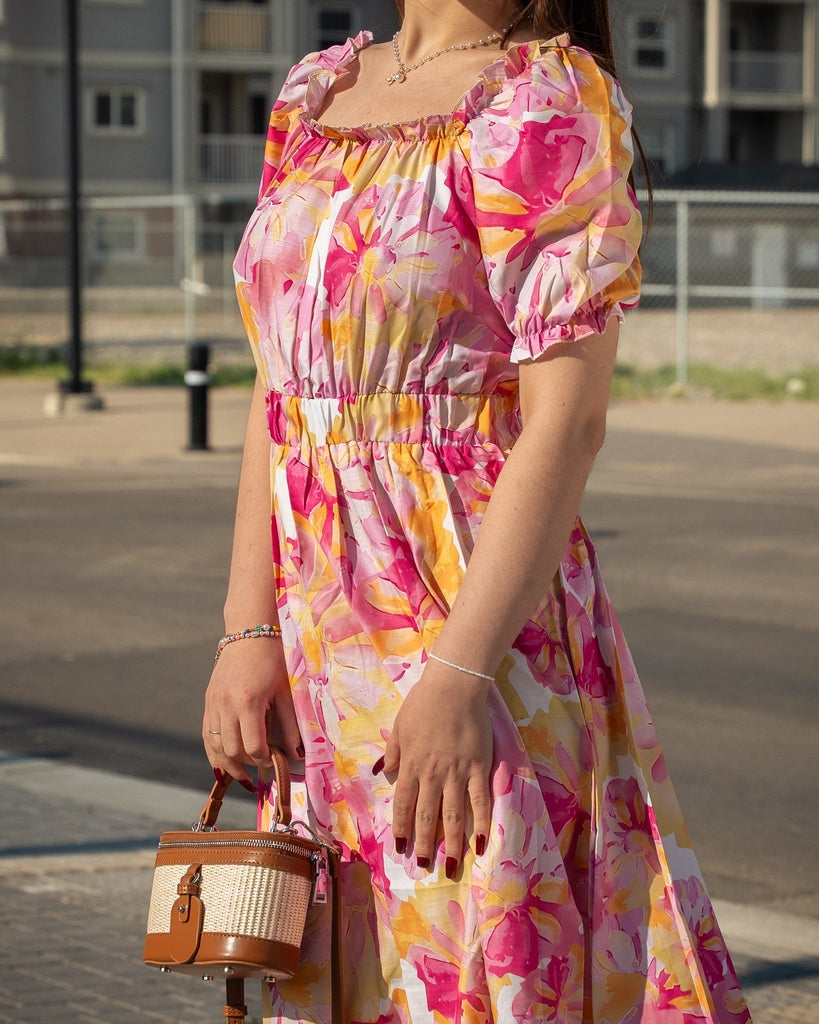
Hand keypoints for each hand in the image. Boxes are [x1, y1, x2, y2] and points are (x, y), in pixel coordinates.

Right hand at [203, 638, 302, 785]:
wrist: (249, 632)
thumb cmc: (272, 659)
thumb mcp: (285, 691)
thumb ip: (290, 724)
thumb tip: (297, 754)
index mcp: (247, 702)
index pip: (253, 746)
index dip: (265, 760)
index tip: (276, 761)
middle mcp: (225, 705)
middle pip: (231, 751)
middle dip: (247, 765)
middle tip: (262, 768)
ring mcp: (213, 703)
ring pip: (214, 747)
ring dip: (228, 765)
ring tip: (243, 776)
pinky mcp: (208, 702)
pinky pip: (207, 735)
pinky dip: (214, 752)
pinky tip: (224, 764)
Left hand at [380, 661, 493, 873]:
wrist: (453, 687)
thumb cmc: (423, 703)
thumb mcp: (400, 727)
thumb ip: (393, 752)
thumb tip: (385, 773)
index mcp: (411, 766)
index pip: (404, 804)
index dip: (402, 828)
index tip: (401, 849)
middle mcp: (432, 775)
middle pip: (427, 816)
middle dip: (424, 843)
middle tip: (424, 866)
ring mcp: (457, 773)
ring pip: (453, 816)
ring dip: (452, 844)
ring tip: (452, 866)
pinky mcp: (478, 768)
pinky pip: (480, 801)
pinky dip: (481, 824)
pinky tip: (481, 843)